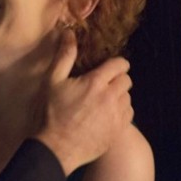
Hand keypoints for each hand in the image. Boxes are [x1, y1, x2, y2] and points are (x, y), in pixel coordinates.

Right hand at [34, 29, 133, 174]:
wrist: (56, 148)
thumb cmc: (51, 113)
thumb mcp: (52, 81)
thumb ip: (64, 56)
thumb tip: (69, 33)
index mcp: (95, 83)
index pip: (120, 65)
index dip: (117, 63)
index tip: (110, 65)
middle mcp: (111, 98)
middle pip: (126, 80)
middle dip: (117, 78)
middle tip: (103, 82)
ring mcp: (116, 116)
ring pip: (128, 98)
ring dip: (119, 95)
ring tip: (103, 99)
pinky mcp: (118, 131)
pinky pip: (128, 115)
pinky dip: (120, 111)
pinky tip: (106, 113)